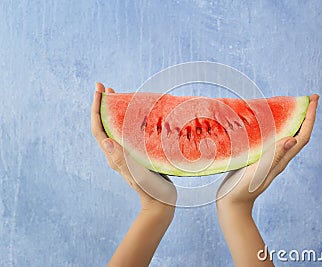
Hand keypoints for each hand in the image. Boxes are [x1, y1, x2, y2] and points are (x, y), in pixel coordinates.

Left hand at [91, 82, 175, 211]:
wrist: (161, 202)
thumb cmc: (150, 189)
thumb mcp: (136, 173)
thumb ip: (121, 159)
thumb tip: (105, 140)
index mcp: (113, 155)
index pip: (99, 128)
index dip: (97, 108)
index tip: (99, 91)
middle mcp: (116, 152)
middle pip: (105, 125)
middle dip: (103, 105)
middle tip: (105, 87)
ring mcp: (126, 153)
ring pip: (116, 127)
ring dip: (115, 110)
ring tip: (118, 95)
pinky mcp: (137, 154)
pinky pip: (129, 133)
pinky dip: (129, 120)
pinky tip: (137, 114)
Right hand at [217, 94, 318, 207]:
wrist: (232, 204)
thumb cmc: (243, 189)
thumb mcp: (259, 172)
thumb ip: (274, 156)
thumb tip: (293, 139)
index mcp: (281, 160)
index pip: (302, 136)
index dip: (310, 117)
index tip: (314, 99)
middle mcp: (279, 158)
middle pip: (299, 134)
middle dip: (306, 115)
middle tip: (309, 98)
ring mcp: (270, 159)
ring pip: (287, 136)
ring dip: (293, 120)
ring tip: (293, 106)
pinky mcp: (260, 159)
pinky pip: (274, 140)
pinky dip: (276, 128)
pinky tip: (269, 123)